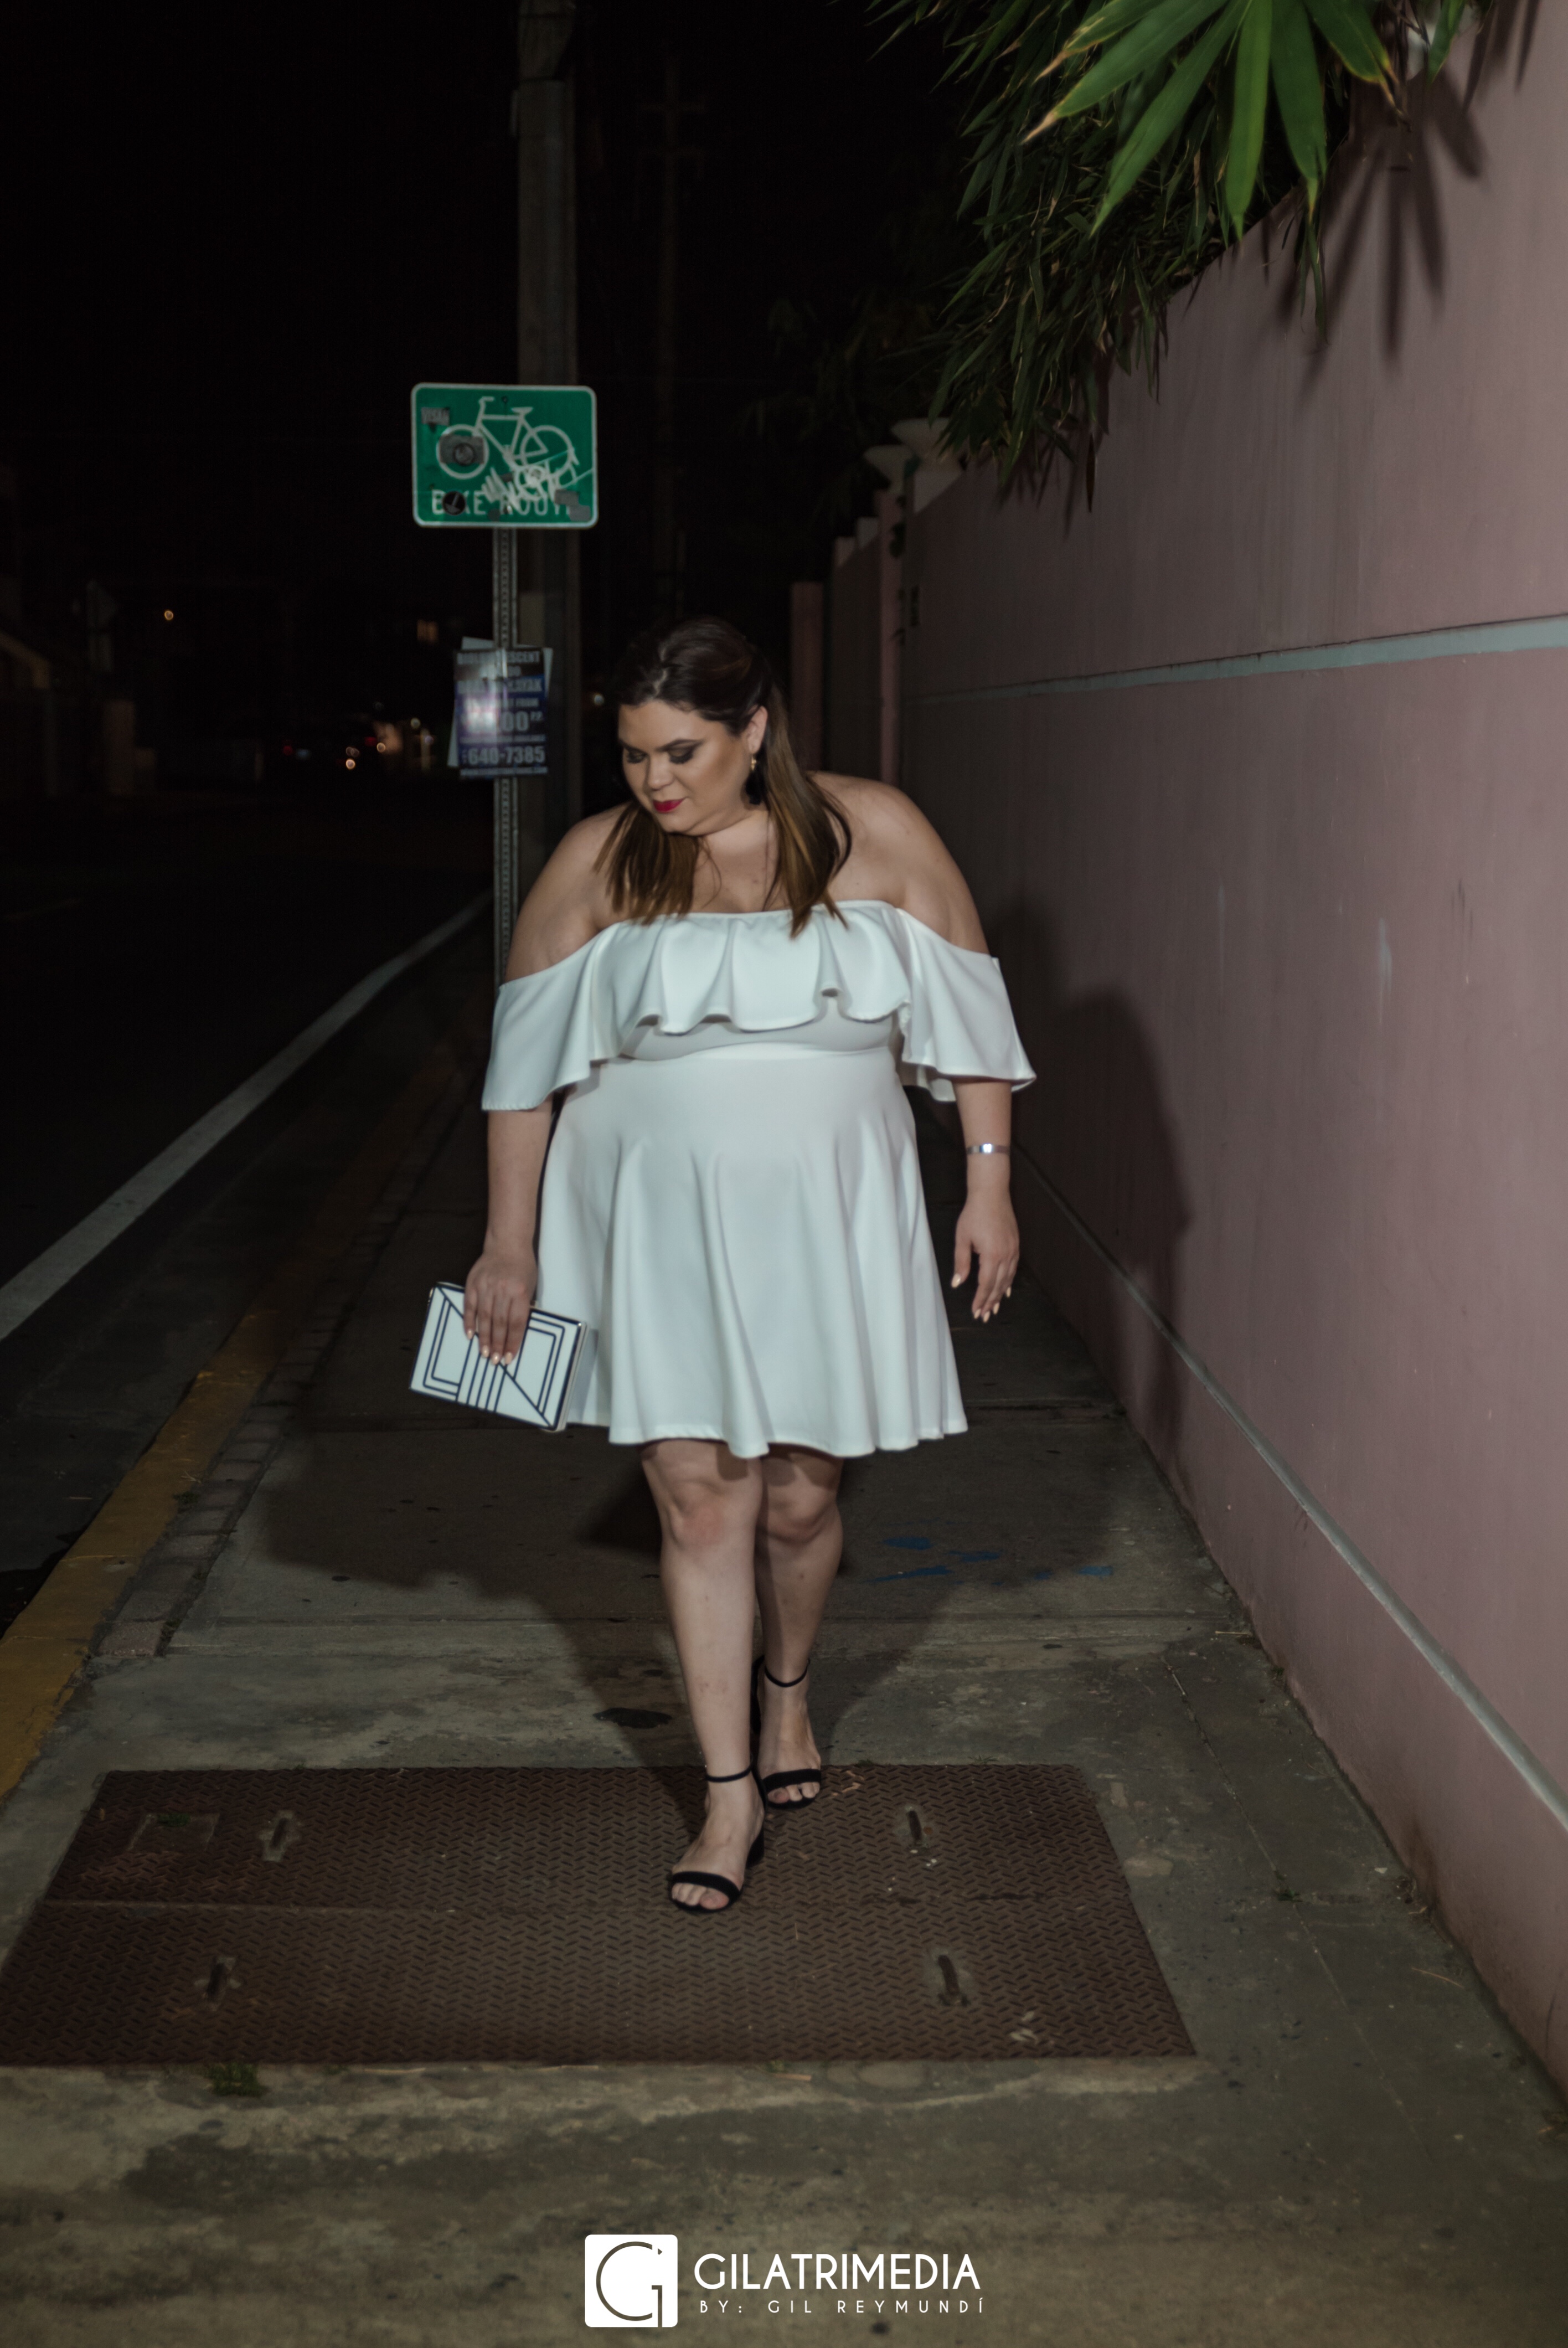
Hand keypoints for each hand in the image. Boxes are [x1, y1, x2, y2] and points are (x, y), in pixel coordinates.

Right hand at [463, 1245, 536, 1364]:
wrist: (507, 1244)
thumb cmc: (523, 1267)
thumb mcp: (530, 1286)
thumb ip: (523, 1307)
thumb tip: (515, 1332)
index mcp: (520, 1292)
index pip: (516, 1323)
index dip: (513, 1342)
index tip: (510, 1358)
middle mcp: (502, 1290)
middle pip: (500, 1323)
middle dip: (497, 1345)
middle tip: (495, 1361)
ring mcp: (486, 1286)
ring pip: (484, 1318)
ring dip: (484, 1338)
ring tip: (484, 1353)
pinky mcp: (473, 1283)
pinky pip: (470, 1306)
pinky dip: (469, 1322)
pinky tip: (470, 1335)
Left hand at [952, 1190, 1018, 1321]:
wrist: (991, 1194)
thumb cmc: (974, 1214)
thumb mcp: (962, 1238)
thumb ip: (961, 1263)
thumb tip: (958, 1283)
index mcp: (991, 1255)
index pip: (985, 1284)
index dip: (980, 1300)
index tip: (976, 1312)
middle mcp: (1005, 1255)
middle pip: (998, 1285)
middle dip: (990, 1302)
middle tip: (985, 1316)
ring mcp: (1013, 1250)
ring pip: (1007, 1279)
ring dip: (1000, 1295)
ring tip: (994, 1308)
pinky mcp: (1015, 1245)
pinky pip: (1013, 1269)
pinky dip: (1008, 1282)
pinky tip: (1005, 1290)